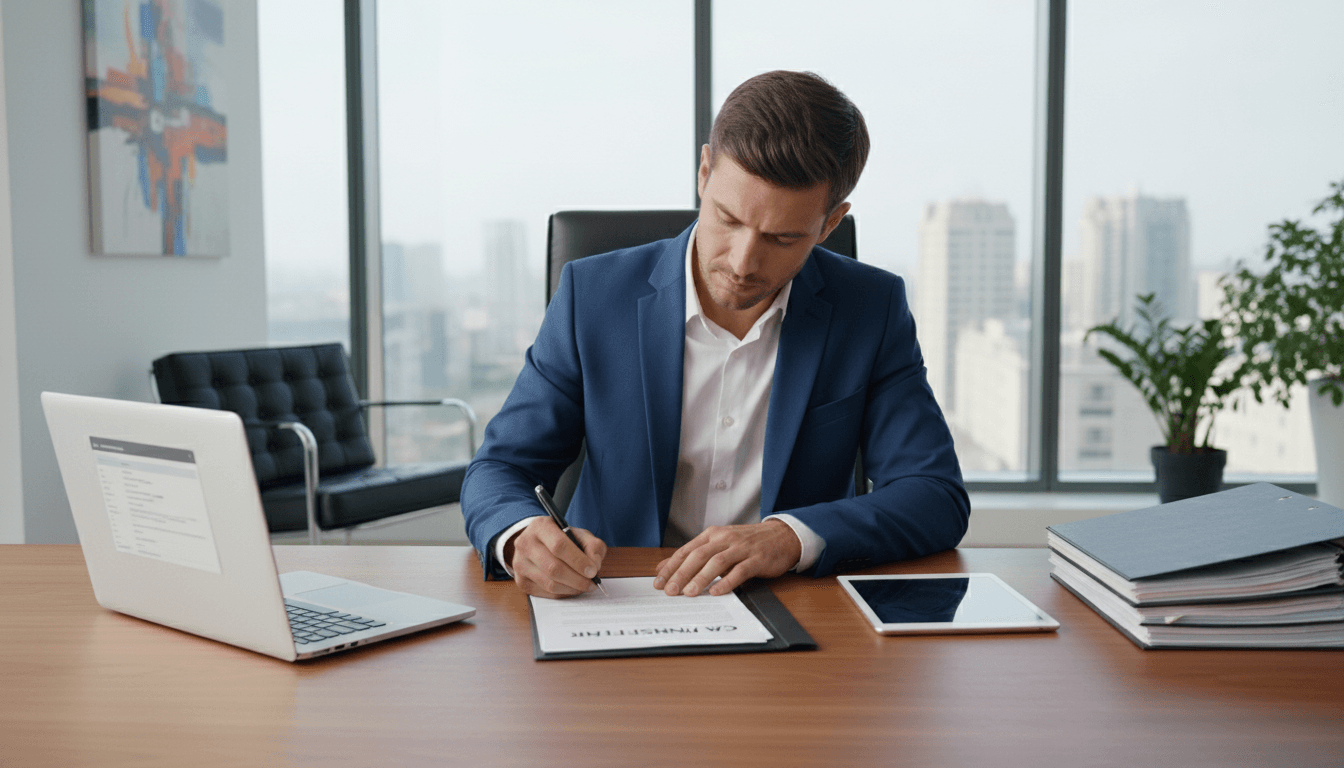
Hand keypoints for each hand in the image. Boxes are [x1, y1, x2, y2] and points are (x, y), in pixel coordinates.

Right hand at [505, 516, 606, 598]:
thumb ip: (592, 545)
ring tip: (585, 586)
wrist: (538, 544)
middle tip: (592, 583)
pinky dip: (563, 593)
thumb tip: (594, 565)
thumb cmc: (562, 539)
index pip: (559, 546)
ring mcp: (520, 563)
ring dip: (572, 588)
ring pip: (549, 584)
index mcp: (540, 526)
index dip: (578, 561)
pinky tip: (572, 588)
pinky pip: (546, 593)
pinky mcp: (521, 581)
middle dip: (577, 579)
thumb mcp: (579, 534)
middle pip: (553, 568)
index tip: (593, 570)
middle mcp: (525, 544)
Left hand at [653, 519, 800, 596]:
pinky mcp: (757, 559)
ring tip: (689, 592)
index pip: (687, 550)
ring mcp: (742, 548)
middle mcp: (725, 539)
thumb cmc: (747, 542)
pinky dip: (727, 581)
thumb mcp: (718, 544)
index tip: (659, 583)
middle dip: (682, 573)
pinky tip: (716, 591)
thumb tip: (664, 567)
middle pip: (699, 556)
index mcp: (713, 534)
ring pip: (717, 562)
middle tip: (670, 590)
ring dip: (701, 578)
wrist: (782, 536)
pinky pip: (740, 571)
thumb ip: (693, 555)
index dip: (671, 566)